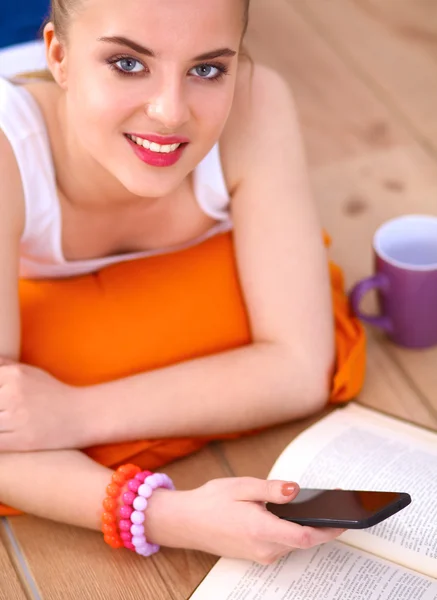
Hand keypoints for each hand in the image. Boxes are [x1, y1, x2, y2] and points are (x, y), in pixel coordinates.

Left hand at [0, 359, 82, 451]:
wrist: (83, 414)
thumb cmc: (54, 393)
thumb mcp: (31, 372)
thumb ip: (5, 367)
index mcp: (14, 375)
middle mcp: (14, 394)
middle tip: (2, 410)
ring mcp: (18, 418)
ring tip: (5, 420)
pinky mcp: (23, 440)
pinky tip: (6, 433)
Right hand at [146, 478, 345, 562]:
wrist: (187, 522)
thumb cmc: (212, 501)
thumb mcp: (242, 486)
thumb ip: (272, 490)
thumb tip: (297, 490)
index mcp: (260, 529)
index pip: (304, 537)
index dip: (328, 529)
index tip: (345, 517)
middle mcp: (263, 548)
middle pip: (305, 542)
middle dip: (324, 526)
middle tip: (341, 506)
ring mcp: (260, 554)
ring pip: (295, 544)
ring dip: (309, 528)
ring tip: (323, 507)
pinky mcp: (257, 554)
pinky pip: (283, 544)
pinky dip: (294, 532)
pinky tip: (296, 516)